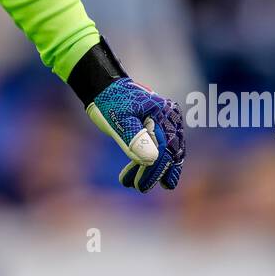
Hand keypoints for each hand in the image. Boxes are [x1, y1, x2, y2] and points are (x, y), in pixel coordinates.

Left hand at [86, 77, 185, 191]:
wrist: (104, 87)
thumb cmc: (110, 101)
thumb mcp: (120, 120)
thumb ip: (136, 138)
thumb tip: (153, 160)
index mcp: (165, 113)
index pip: (164, 149)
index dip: (154, 171)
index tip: (140, 186)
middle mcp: (171, 118)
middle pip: (170, 152)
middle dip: (155, 173)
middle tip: (140, 188)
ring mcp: (167, 122)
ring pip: (166, 152)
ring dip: (152, 170)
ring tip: (136, 184)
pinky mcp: (159, 127)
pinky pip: (160, 148)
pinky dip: (149, 162)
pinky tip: (136, 173)